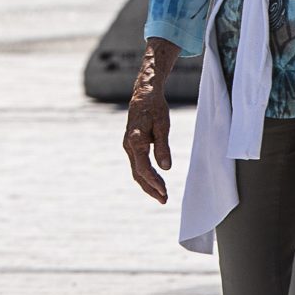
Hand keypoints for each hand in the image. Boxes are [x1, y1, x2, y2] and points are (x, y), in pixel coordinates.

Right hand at [124, 85, 171, 202]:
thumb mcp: (162, 125)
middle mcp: (128, 145)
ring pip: (136, 170)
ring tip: (162, 195)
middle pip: (138, 173)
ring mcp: (128, 146)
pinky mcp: (131, 145)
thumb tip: (166, 168)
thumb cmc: (154, 107)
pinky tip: (155, 181)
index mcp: (135, 140)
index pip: (143, 167)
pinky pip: (137, 164)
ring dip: (148, 184)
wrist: (144, 94)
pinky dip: (146, 175)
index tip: (164, 191)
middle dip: (151, 188)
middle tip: (164, 200)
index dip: (154, 181)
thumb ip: (163, 147)